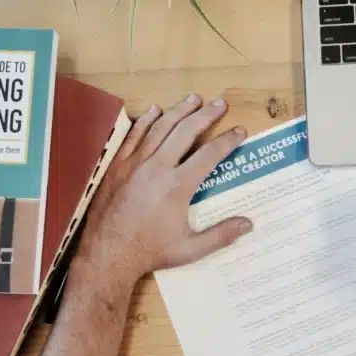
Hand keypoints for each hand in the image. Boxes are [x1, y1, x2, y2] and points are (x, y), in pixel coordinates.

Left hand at [76, 94, 252, 287]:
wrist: (106, 256)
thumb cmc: (149, 252)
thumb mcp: (190, 249)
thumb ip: (221, 235)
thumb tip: (249, 223)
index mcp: (178, 186)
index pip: (210, 154)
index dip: (228, 140)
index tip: (239, 131)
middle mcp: (157, 168)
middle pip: (186, 131)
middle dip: (206, 114)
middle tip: (219, 104)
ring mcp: (135, 164)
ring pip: (160, 127)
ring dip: (179, 110)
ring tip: (193, 99)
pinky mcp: (118, 166)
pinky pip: (134, 136)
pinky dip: (146, 121)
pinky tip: (155, 110)